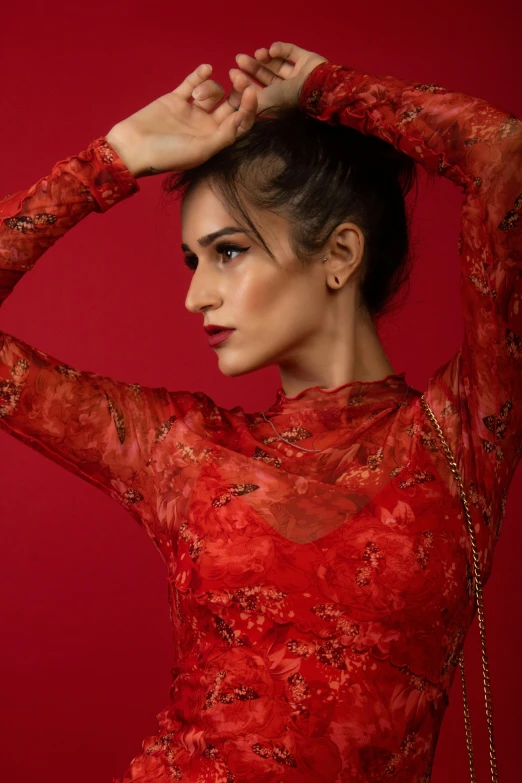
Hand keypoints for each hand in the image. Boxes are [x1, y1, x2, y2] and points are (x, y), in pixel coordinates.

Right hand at [105, 63, 257, 177]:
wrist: (133, 147)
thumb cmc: (167, 155)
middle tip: (238, 78)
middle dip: (238, 91)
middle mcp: (207, 126)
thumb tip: (240, 117)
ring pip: (214, 92)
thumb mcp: (200, 151)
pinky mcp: (177, 99)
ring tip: (197, 96)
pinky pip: (192, 83)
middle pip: (232, 104)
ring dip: (211, 87)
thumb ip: (223, 136)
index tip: (251, 92)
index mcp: (216, 141)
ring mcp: (192, 112)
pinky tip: (206, 68)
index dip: (249, 108)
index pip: (241, 123)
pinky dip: (200, 74)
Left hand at [229, 42, 327, 114]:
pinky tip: (272, 51)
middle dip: (252, 68)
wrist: (314, 87)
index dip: (245, 83)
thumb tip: (235, 98)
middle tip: (238, 59)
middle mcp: (288, 90)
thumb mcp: (262, 102)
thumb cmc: (287, 98)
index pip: (259, 91)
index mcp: (278, 103)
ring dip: (264, 58)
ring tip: (257, 53)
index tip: (232, 73)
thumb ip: (247, 100)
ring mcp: (298, 75)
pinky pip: (290, 52)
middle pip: (266, 77)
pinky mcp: (306, 61)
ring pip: (277, 64)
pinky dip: (280, 49)